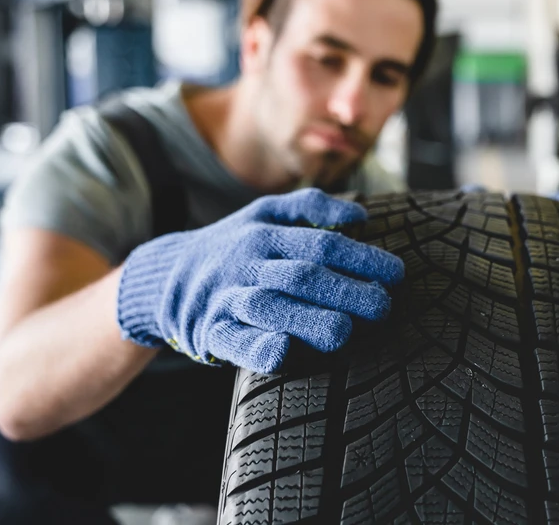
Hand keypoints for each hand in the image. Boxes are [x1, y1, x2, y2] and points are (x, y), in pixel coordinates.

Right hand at [116, 188, 403, 373]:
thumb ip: (309, 207)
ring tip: (345, 331)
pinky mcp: (210, 332)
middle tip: (383, 306)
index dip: (362, 258)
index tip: (396, 274)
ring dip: (309, 319)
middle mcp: (247, 263)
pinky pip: (234, 342)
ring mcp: (227, 297)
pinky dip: (258, 347)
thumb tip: (358, 213)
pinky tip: (284, 351)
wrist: (162, 276)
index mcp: (265, 233)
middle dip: (346, 290)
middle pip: (302, 275)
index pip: (321, 244)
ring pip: (270, 306)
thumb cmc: (233, 248)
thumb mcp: (262, 214)